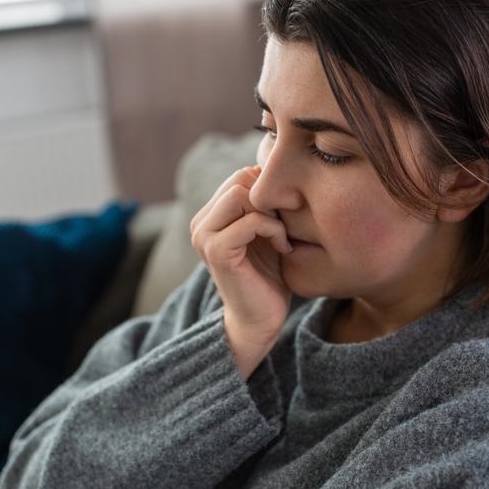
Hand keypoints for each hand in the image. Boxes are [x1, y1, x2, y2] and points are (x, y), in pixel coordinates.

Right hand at [191, 166, 292, 378]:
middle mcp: (200, 222)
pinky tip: (282, 247)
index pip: (240, 175)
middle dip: (271, 198)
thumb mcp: (267, 232)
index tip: (286, 215)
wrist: (260, 320)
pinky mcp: (217, 251)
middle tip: (287, 224)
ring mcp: (204, 236)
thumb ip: (264, 204)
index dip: (269, 189)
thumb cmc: (269, 277)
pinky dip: (274, 229)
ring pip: (241, 194)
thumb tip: (273, 169)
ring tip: (283, 236)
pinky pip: (251, 220)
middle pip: (240, 179)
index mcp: (210, 216)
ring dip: (272, 213)